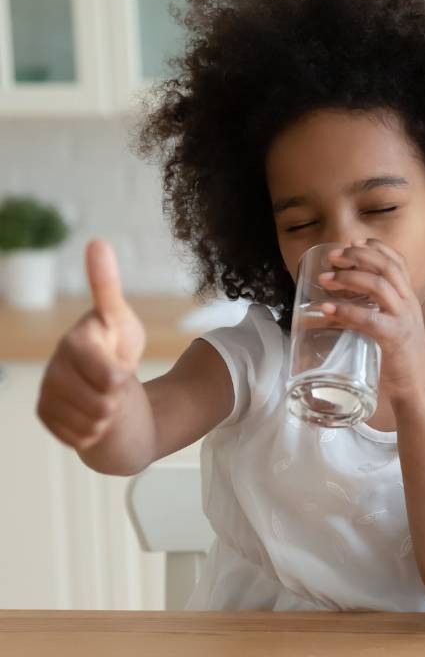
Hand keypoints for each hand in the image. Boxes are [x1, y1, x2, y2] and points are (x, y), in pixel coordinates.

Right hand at [37, 240, 145, 450]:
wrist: (108, 383)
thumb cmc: (117, 347)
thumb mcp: (121, 319)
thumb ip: (107, 286)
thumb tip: (97, 242)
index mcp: (74, 341)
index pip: (112, 376)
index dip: (123, 377)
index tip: (122, 366)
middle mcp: (54, 367)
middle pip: (104, 404)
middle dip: (117, 398)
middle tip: (113, 383)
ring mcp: (46, 392)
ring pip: (92, 423)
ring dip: (107, 416)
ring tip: (104, 396)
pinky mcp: (45, 415)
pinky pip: (80, 437)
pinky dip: (93, 430)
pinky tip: (90, 412)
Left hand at [316, 239, 424, 400]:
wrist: (416, 388)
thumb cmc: (399, 360)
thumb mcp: (389, 328)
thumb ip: (370, 314)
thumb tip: (332, 309)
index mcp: (408, 299)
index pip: (398, 262)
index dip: (376, 247)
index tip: (353, 242)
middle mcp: (409, 304)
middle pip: (387, 267)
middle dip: (358, 256)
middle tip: (333, 257)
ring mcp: (404, 320)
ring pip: (379, 286)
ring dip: (348, 278)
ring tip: (325, 279)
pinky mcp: (395, 338)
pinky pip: (369, 318)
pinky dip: (345, 311)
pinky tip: (326, 309)